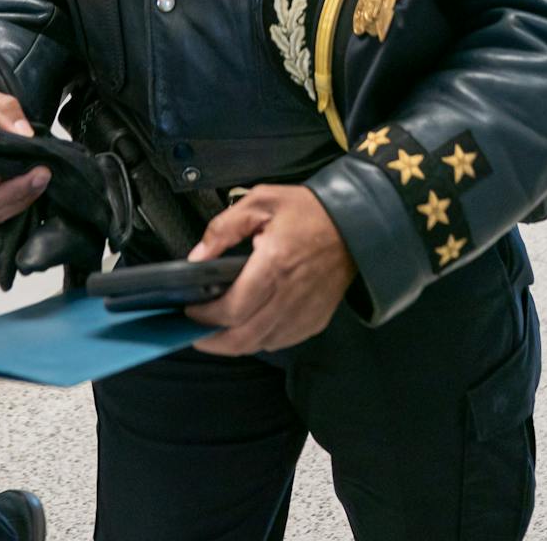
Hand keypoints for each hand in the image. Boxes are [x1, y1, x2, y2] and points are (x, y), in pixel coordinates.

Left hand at [185, 185, 355, 355]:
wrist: (356, 224)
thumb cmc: (308, 211)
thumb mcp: (260, 202)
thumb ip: (223, 228)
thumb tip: (197, 257)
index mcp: (273, 265)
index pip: (231, 310)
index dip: (204, 317)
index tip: (190, 310)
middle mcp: (289, 296)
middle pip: (242, 339)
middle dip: (213, 342)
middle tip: (196, 333)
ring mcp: (304, 312)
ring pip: (261, 344)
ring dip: (235, 344)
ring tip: (219, 331)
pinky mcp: (315, 320)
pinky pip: (282, 342)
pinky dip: (261, 340)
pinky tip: (251, 327)